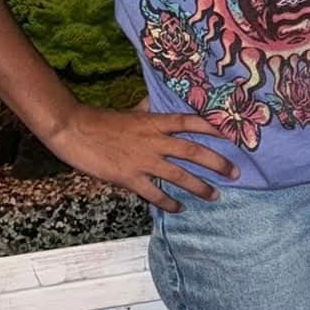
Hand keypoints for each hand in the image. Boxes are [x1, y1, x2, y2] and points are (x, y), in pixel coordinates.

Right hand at [45, 101, 238, 209]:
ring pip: (179, 175)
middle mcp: (154, 140)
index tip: (232, 135)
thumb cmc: (101, 121)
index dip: (213, 128)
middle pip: (193, 151)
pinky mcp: (129, 177)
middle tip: (235, 173)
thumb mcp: (130, 111)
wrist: (74, 130)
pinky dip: (168, 203)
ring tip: (214, 196)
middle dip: (217, 163)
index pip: (190, 123)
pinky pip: (154, 193)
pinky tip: (178, 208)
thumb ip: (147, 109)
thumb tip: (157, 101)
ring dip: (199, 187)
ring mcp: (143, 160)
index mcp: (154, 121)